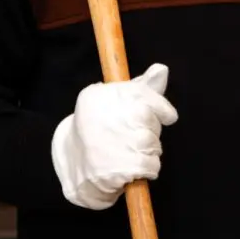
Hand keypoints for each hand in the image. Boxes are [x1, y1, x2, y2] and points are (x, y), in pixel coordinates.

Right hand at [51, 63, 177, 209]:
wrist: (74, 162)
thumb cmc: (99, 126)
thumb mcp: (114, 100)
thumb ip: (141, 86)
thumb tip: (162, 69)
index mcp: (103, 96)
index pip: (145, 95)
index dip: (161, 108)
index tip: (165, 116)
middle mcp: (108, 117)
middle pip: (151, 122)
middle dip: (151, 131)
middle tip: (135, 136)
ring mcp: (114, 143)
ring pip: (153, 144)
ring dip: (149, 151)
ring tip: (131, 151)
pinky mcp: (119, 169)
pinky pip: (151, 166)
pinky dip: (148, 168)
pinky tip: (133, 166)